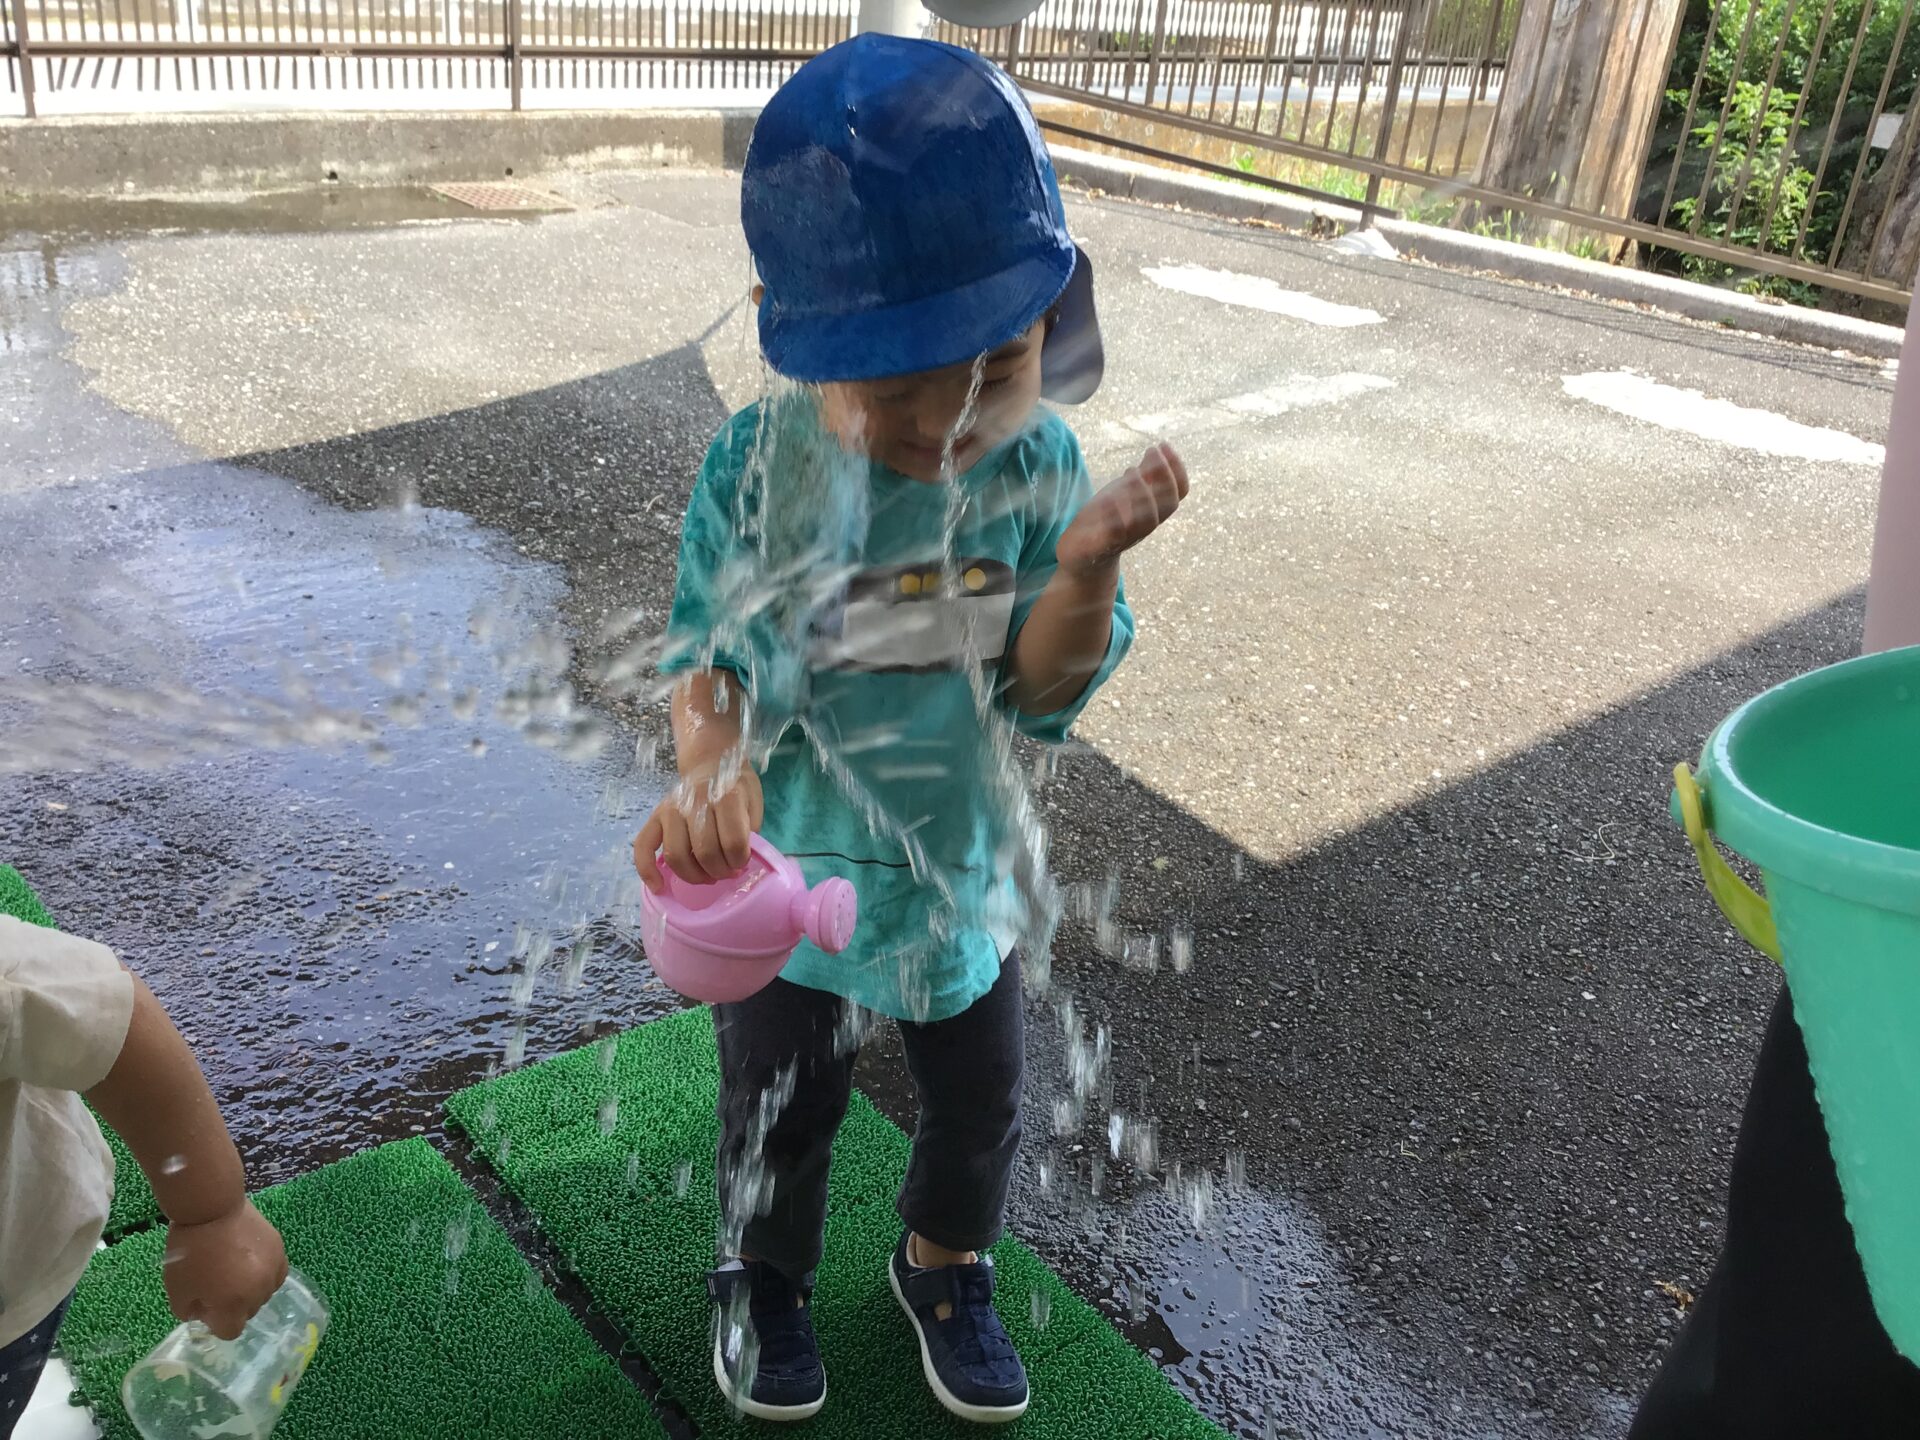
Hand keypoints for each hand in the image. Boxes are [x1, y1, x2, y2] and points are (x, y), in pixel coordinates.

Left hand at [163, 1199, 288, 1339]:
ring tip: (234, 1270)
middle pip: (248, 1312)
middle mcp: (258, 1292)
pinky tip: (250, 1261)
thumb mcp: (177, 1288)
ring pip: (264, 1293)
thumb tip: (201, 1314)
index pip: (230, 1332)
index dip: (215, 1322)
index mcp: (232, 1304)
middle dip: (233, 1305)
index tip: (205, 1306)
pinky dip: (263, 1273)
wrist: (211, 1208)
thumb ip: (189, 1311)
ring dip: (250, 1289)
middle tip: (216, 1285)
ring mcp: (272, 1270)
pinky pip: (275, 1273)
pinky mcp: (279, 1250)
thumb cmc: (190, 1250)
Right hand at [633, 761, 764, 892]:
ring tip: (707, 877)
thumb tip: (739, 861)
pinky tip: (659, 887)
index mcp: (725, 798)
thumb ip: (749, 831)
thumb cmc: (736, 786)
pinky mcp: (655, 817)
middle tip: (727, 872)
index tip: (742, 862)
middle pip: (705, 853)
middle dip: (720, 872)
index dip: (740, 861)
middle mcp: (695, 803)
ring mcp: (671, 810)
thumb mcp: (754, 803)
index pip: (733, 843)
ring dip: (694, 876)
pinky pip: (643, 847)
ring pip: (676, 856)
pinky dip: (647, 871)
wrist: (711, 762)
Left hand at [1055, 443, 1188, 580]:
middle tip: (1152, 451)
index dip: (1176, 468)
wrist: (1083, 556)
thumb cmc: (1108, 520)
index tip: (1164, 444)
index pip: (1178, 492)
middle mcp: (1144, 525)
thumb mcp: (1124, 493)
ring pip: (1146, 522)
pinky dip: (1115, 518)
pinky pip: (1114, 536)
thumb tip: (1158, 449)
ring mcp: (1125, 537)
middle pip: (1168, 505)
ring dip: (1143, 495)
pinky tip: (1110, 498)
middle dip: (1163, 476)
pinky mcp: (1100, 547)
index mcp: (1153, 511)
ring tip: (1133, 472)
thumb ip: (1142, 475)